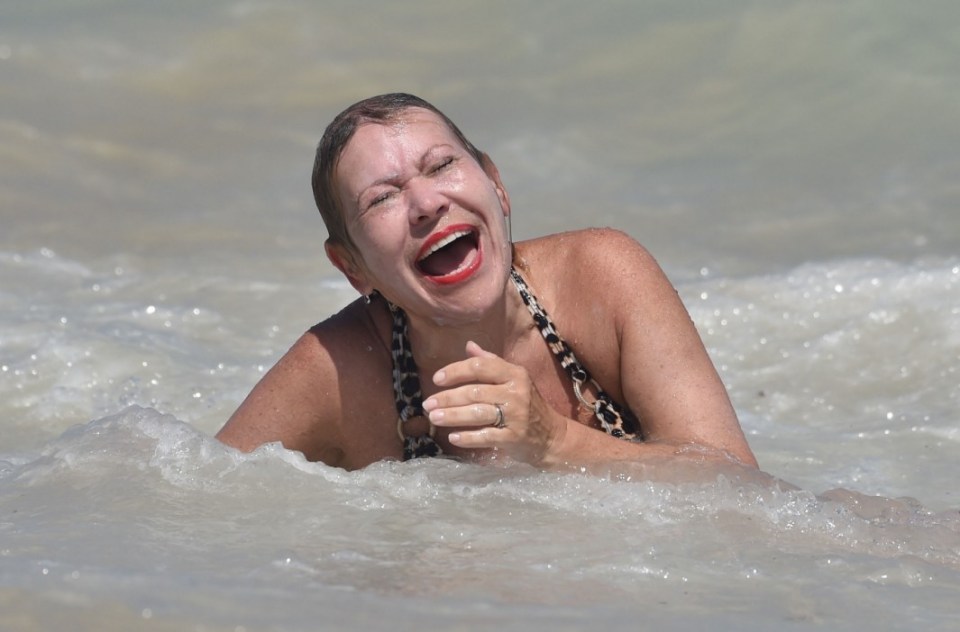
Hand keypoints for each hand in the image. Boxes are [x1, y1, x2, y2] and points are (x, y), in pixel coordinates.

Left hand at [422, 341, 566, 463]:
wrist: (552, 436)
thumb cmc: (528, 405)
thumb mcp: (514, 379)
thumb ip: (491, 362)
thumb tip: (468, 345)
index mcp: (514, 374)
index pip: (480, 367)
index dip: (456, 371)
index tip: (437, 379)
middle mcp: (516, 392)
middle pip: (474, 391)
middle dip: (447, 398)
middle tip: (427, 404)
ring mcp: (516, 416)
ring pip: (477, 413)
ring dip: (452, 416)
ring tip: (434, 418)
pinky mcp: (514, 437)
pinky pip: (485, 436)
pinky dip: (468, 437)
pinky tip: (453, 437)